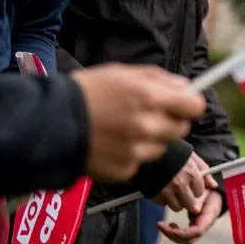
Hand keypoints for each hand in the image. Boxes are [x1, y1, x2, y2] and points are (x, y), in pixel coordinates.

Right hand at [72, 65, 205, 182]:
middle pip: (181, 129)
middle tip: (149, 116)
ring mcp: (136, 151)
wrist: (49, 124)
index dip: (190, 105)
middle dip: (170, 121)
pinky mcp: (124, 170)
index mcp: (150, 98)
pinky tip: (113, 144)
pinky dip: (132, 155)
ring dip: (151, 139)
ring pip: (161, 147)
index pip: (195, 107)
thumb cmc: (86, 93)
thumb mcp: (124, 73)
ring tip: (125, 129)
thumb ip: (160, 79)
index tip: (183, 105)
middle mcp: (147, 126)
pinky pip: (140, 162)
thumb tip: (186, 87)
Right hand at [155, 153, 217, 213]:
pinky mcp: (155, 194)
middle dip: (189, 201)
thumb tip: (213, 185)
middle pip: (190, 204)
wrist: (150, 147)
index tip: (192, 186)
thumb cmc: (174, 151)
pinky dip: (164, 199)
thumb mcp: (192, 157)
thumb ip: (204, 171)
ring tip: (173, 191)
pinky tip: (163, 189)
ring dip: (176, 202)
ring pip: (177, 207)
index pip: (200, 192)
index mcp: (191, 173)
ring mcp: (167, 190)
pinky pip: (163, 204)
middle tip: (185, 194)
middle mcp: (180, 183)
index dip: (196, 189)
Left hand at [156, 190, 221, 243]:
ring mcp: (199, 226)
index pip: (198, 230)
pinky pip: (183, 235)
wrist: (214, 189)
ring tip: (162, 225)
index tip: (170, 225)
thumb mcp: (206, 185)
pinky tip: (168, 225)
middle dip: (173, 235)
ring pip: (185, 239)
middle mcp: (205, 224)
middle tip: (160, 225)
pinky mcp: (193, 225)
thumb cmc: (210, 187)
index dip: (183, 232)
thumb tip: (196, 210)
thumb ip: (200, 199)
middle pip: (189, 238)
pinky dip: (173, 232)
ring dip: (171, 234)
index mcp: (211, 214)